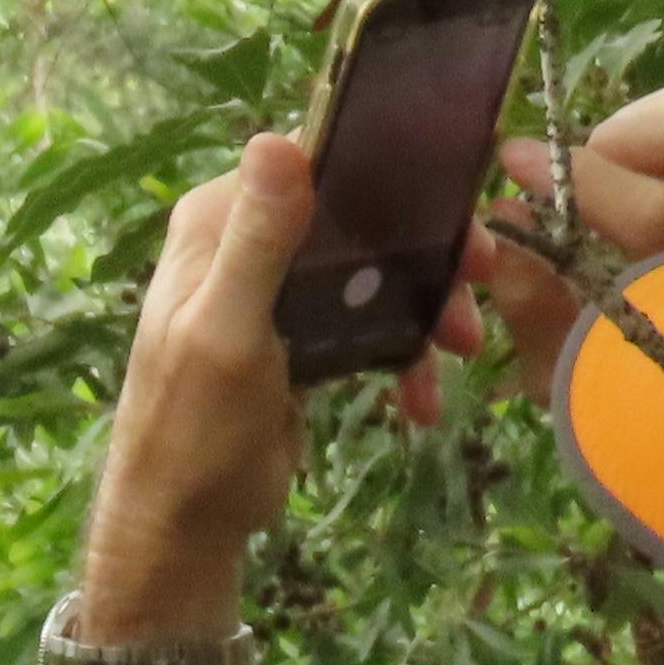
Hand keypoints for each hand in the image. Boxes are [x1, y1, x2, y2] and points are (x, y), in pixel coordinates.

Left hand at [81, 131, 479, 634]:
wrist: (184, 525)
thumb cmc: (193, 429)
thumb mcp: (227, 330)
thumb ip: (256, 243)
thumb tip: (276, 139)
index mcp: (217, 224)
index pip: (317, 166)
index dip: (392, 183)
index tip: (458, 219)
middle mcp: (243, 245)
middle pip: (356, 221)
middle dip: (422, 257)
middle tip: (479, 289)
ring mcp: (274, 294)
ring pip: (369, 274)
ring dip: (422, 309)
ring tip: (464, 352)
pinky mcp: (298, 342)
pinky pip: (364, 328)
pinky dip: (399, 356)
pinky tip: (423, 401)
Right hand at [467, 73, 663, 401]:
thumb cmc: (634, 401)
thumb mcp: (570, 373)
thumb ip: (533, 301)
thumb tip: (504, 217)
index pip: (655, 212)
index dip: (579, 179)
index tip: (515, 164)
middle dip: (607, 144)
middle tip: (556, 171)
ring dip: (635, 134)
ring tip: (597, 180)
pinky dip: (656, 135)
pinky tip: (629, 180)